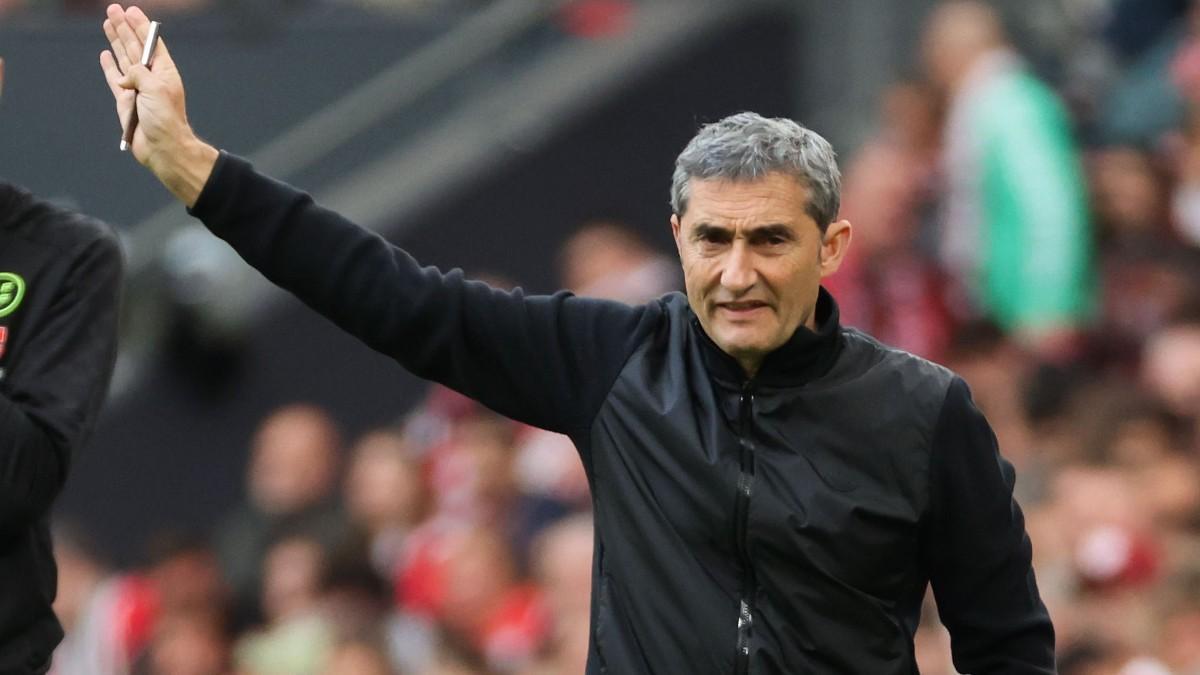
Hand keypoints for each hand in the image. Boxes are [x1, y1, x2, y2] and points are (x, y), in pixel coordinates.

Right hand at [99, 4, 217, 206]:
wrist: (162, 149)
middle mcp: (150, 79)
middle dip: (124, 27)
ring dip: (115, 41)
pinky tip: (106, 54)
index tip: (132, 10)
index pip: (151, 44)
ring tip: (108, 23)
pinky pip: (114, 79)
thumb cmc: (165, 120)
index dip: (141, 27)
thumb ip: (138, 74)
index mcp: (163, 73)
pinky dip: (109, 66)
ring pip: (123, 59)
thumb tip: (123, 74)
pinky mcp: (125, 102)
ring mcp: (137, 90)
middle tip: (113, 9)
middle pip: (134, 47)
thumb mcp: (155, 89)